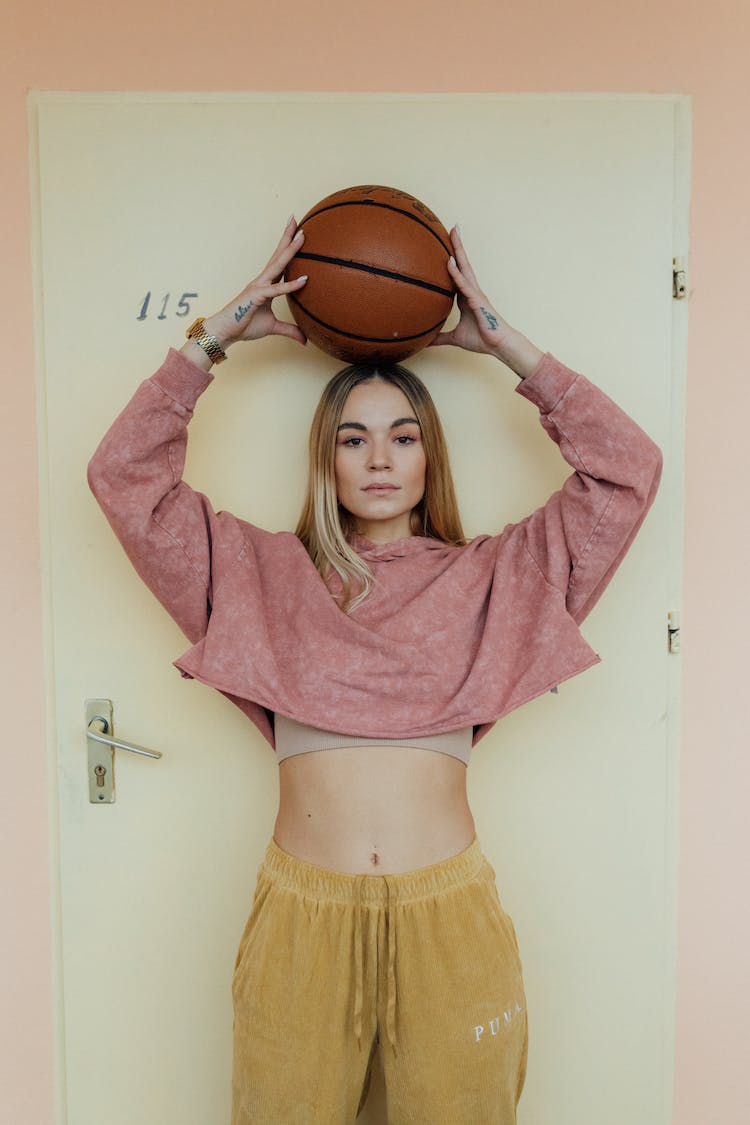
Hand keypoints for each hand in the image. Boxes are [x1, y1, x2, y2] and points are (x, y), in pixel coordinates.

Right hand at [204, 217, 308, 348]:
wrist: (225, 331)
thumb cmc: (244, 325)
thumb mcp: (273, 327)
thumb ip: (290, 330)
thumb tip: (305, 340)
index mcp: (266, 284)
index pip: (280, 262)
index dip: (288, 247)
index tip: (296, 232)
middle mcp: (263, 280)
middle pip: (278, 255)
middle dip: (288, 236)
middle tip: (296, 219)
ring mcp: (259, 286)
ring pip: (278, 264)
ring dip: (290, 249)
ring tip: (302, 233)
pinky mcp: (257, 296)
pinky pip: (277, 290)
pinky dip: (292, 285)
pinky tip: (305, 279)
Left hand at [429, 227, 513, 356]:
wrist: (498, 345)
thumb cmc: (482, 339)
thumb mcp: (455, 337)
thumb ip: (440, 338)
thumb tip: (426, 342)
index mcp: (466, 297)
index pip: (456, 274)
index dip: (451, 259)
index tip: (445, 245)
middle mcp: (471, 290)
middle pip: (462, 263)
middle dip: (457, 246)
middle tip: (452, 228)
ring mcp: (475, 293)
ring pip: (464, 267)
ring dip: (458, 250)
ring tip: (454, 232)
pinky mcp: (477, 300)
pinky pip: (464, 284)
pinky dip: (455, 273)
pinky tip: (448, 261)